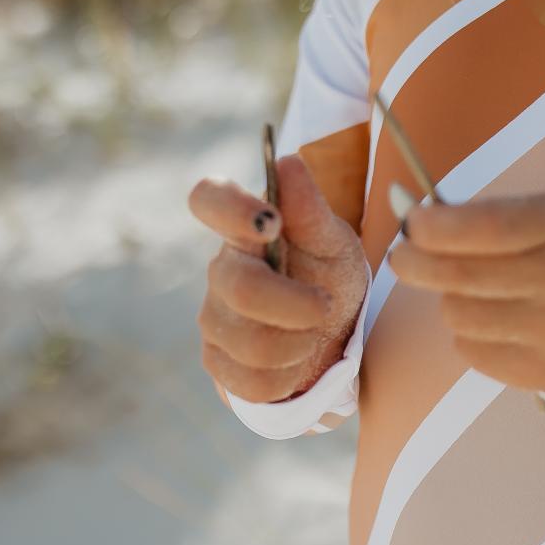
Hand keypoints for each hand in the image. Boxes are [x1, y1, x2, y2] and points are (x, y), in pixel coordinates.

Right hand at [188, 153, 368, 404]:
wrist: (334, 334)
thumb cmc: (328, 275)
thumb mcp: (334, 242)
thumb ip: (312, 210)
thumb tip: (288, 162)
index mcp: (245, 229)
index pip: (209, 199)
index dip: (231, 208)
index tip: (271, 221)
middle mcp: (221, 270)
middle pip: (242, 289)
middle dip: (296, 305)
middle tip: (326, 305)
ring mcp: (214, 320)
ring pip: (252, 343)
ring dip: (300, 343)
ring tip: (314, 332)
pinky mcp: (218, 364)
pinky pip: (252, 381)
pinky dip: (288, 376)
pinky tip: (296, 360)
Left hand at [385, 192, 544, 395]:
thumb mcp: (541, 218)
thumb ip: (477, 215)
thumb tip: (405, 210)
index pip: (488, 227)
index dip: (435, 226)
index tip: (411, 221)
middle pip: (461, 275)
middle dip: (414, 262)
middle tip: (403, 255)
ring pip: (457, 314)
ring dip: (449, 299)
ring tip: (473, 292)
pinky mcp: (537, 371)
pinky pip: (469, 349)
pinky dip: (469, 333)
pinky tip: (497, 323)